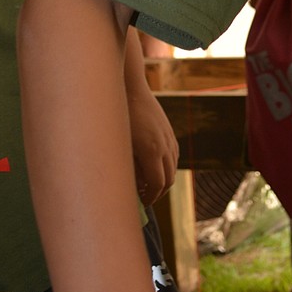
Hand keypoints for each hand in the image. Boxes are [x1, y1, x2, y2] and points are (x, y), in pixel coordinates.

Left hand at [127, 77, 178, 204]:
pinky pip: (173, 155)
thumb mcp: (120, 147)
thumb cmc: (117, 118)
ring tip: (147, 183)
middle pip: (168, 179)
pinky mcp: (169, 131)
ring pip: (173, 167)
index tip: (141, 203)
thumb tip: (133, 185)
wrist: (129, 89)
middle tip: (144, 197)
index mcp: (151, 151)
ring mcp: (168, 137)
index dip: (150, 197)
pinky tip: (153, 165)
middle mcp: (164, 145)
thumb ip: (129, 167)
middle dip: (157, 192)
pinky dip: (166, 165)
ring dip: (163, 179)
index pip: (157, 184)